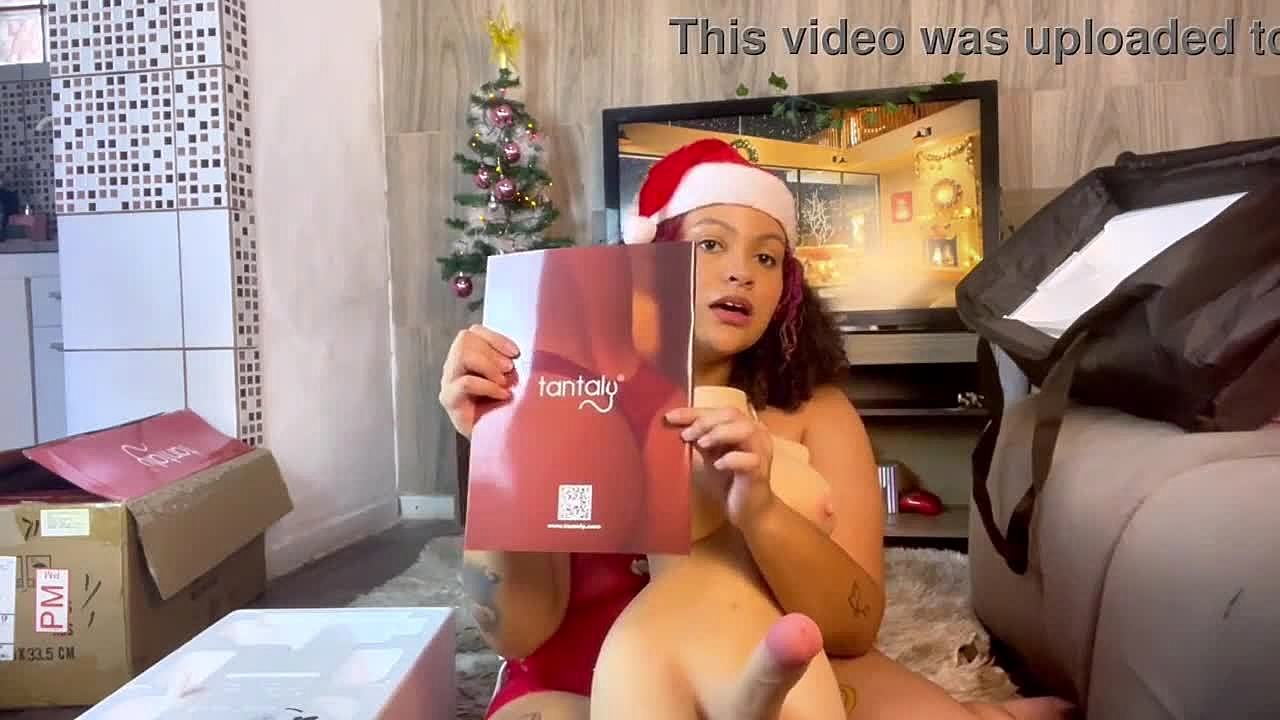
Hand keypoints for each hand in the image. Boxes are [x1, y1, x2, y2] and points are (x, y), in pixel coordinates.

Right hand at [439, 324, 519, 437]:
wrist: (491, 443)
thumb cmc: (501, 410)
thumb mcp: (508, 381)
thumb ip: (509, 364)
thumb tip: (534, 351)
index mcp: (467, 357)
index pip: (473, 332)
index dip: (495, 338)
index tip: (516, 352)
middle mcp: (454, 366)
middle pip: (465, 339)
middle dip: (492, 351)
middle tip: (509, 369)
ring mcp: (449, 381)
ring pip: (463, 355)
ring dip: (488, 365)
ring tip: (503, 381)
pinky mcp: (449, 399)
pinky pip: (466, 382)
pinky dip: (488, 386)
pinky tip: (502, 395)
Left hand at [665, 405, 776, 528]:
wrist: (748, 510)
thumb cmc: (728, 480)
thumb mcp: (710, 454)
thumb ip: (700, 438)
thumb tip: (675, 424)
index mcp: (743, 426)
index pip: (718, 411)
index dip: (693, 412)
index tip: (669, 417)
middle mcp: (756, 434)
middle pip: (732, 414)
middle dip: (705, 422)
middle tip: (686, 434)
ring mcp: (761, 452)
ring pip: (745, 430)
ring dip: (720, 433)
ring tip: (701, 444)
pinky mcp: (760, 472)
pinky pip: (749, 459)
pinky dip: (732, 459)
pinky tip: (717, 465)